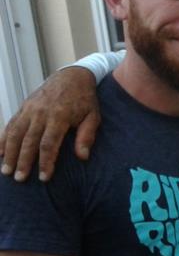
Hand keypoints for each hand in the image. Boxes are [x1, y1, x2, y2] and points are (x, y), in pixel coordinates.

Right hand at [0, 67, 99, 181]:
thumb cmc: (85, 100)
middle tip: (20, 178)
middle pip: (28, 141)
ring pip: (15, 133)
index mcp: (59, 116)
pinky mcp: (24, 106)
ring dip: (9, 153)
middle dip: (23, 161)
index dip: (46, 162)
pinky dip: (3, 138)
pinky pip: (11, 124)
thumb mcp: (93, 116)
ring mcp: (29, 109)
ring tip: (6, 171)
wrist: (72, 76)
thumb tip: (82, 157)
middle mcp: (40, 113)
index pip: (49, 144)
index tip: (44, 178)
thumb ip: (87, 136)